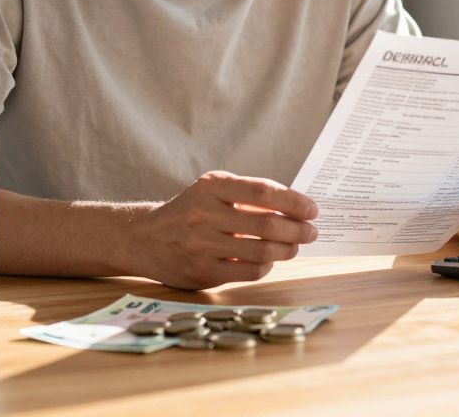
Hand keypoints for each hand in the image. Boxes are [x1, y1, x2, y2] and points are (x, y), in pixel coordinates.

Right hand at [127, 171, 318, 289]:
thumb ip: (249, 195)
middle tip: (311, 232)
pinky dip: (267, 266)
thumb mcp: (213, 191)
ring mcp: (201, 245)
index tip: (313, 210)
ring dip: (287, 250)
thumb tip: (298, 207)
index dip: (294, 202)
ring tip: (295, 247)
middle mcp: (204, 214)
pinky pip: (248, 271)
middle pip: (266, 224)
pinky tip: (269, 260)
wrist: (145, 238)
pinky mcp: (201, 271)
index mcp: (211, 187)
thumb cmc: (191, 211)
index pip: (263, 192)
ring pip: (261, 251)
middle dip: (297, 230)